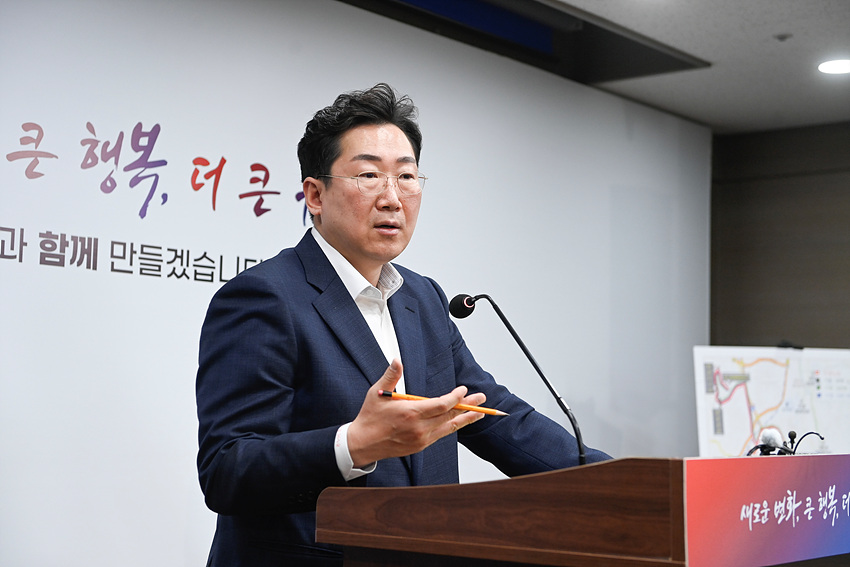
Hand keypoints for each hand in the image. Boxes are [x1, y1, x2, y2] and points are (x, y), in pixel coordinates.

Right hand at [346, 359, 486, 467]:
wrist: (362, 443)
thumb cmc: (370, 417)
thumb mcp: (377, 393)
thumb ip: (391, 376)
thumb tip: (397, 361)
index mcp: (411, 413)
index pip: (441, 405)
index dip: (455, 398)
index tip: (463, 390)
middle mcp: (419, 428)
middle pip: (450, 416)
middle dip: (468, 407)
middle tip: (482, 399)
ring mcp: (421, 439)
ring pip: (449, 428)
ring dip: (465, 419)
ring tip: (480, 413)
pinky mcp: (420, 445)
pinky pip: (441, 435)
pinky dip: (452, 427)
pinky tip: (459, 422)